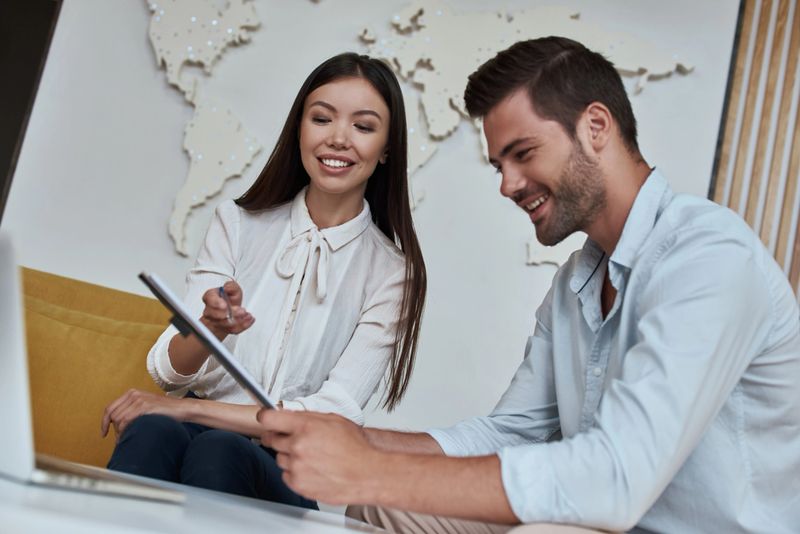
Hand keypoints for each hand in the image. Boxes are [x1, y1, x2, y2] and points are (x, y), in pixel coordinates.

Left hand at [101, 389, 190, 439]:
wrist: (181, 408)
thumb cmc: (165, 411)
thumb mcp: (145, 405)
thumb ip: (132, 409)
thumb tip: (117, 424)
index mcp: (132, 393)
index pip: (110, 408)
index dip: (104, 422)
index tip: (104, 433)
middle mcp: (134, 394)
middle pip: (113, 415)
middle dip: (114, 430)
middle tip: (120, 439)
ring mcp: (139, 400)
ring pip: (118, 419)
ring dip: (120, 432)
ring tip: (127, 438)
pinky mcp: (144, 407)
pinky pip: (127, 421)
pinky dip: (125, 431)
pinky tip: (129, 436)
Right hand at [200, 280, 254, 338]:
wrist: (230, 313)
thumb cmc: (230, 300)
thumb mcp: (233, 289)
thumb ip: (231, 286)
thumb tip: (227, 288)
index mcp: (211, 298)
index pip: (209, 298)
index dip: (216, 303)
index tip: (224, 305)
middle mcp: (211, 310)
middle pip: (215, 314)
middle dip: (230, 313)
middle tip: (241, 311)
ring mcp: (216, 321)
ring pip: (224, 324)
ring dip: (237, 320)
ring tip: (246, 314)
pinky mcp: (224, 330)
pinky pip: (232, 330)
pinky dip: (243, 325)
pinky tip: (249, 319)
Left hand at [257, 410, 379, 503]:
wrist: (367, 473)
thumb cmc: (355, 448)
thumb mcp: (334, 420)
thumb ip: (308, 416)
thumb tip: (290, 414)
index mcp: (306, 426)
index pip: (269, 418)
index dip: (265, 417)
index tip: (265, 418)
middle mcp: (298, 446)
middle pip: (271, 439)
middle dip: (280, 437)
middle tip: (295, 440)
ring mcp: (296, 466)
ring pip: (279, 458)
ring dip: (290, 456)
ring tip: (311, 457)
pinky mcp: (298, 484)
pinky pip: (286, 475)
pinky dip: (295, 472)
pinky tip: (312, 469)